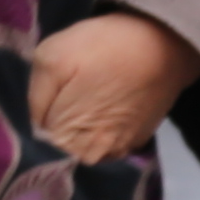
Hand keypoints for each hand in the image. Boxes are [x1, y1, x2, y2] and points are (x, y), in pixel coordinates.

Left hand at [28, 10, 199, 166]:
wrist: (163, 43)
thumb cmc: (101, 47)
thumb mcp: (50, 57)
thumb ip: (35, 99)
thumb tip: (39, 124)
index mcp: (68, 141)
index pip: (39, 141)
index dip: (40, 117)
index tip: (49, 97)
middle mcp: (95, 155)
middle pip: (62, 144)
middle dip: (59, 122)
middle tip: (68, 92)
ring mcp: (120, 149)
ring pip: (85, 142)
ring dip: (82, 124)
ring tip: (88, 94)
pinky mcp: (139, 138)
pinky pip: (108, 137)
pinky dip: (103, 122)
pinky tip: (106, 100)